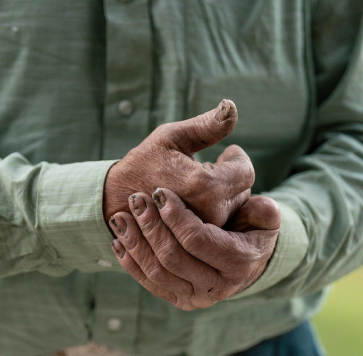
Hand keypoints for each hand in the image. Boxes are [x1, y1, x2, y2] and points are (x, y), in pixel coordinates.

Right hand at [103, 100, 253, 227]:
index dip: (238, 158)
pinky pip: (223, 223)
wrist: (116, 201)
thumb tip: (232, 106)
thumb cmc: (144, 163)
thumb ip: (206, 125)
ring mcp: (204, 232)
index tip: (227, 152)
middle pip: (243, 191)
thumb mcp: (171, 136)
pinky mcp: (199, 242)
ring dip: (224, 194)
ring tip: (196, 185)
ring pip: (235, 208)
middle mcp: (210, 214)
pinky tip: (195, 201)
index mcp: (206, 186)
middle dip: (230, 176)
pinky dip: (215, 210)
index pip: (246, 172)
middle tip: (206, 167)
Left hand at [109, 188, 280, 310]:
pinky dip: (130, 262)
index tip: (159, 193)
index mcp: (239, 263)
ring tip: (120, 217)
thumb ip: (263, 210)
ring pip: (157, 272)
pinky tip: (118, 239)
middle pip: (174, 258)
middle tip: (135, 200)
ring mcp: (197, 298)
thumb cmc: (252, 228)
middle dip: (151, 227)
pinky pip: (149, 283)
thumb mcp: (265, 217)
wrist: (246, 260)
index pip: (198, 240)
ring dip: (135, 244)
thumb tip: (260, 206)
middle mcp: (218, 287)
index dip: (176, 216)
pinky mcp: (180, 300)